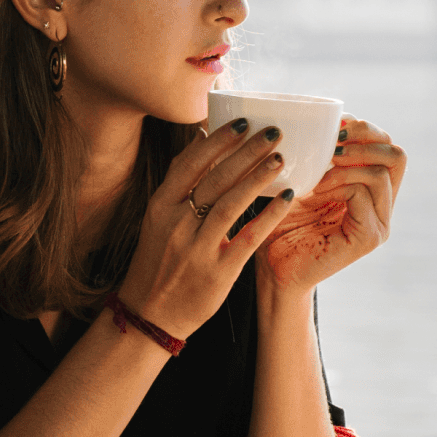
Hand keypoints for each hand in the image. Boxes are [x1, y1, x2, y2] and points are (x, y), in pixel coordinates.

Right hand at [117, 118, 294, 337]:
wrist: (150, 315)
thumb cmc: (158, 261)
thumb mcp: (158, 218)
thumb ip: (180, 179)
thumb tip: (201, 135)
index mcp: (160, 207)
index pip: (190, 164)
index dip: (218, 140)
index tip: (243, 121)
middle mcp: (176, 224)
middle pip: (214, 178)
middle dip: (245, 151)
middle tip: (273, 132)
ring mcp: (196, 249)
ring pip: (230, 203)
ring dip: (257, 177)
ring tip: (280, 157)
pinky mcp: (217, 272)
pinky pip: (248, 237)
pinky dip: (269, 215)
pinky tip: (286, 196)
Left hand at [257, 117, 405, 295]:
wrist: (272, 268)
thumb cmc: (280, 223)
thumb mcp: (301, 178)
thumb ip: (319, 154)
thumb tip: (324, 115)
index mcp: (371, 190)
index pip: (387, 147)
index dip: (365, 129)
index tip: (334, 125)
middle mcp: (382, 206)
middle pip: (396, 155)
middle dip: (365, 139)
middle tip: (332, 141)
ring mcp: (380, 223)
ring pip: (382, 172)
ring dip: (347, 163)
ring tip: (319, 170)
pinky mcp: (369, 238)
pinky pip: (364, 194)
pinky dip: (339, 183)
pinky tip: (315, 188)